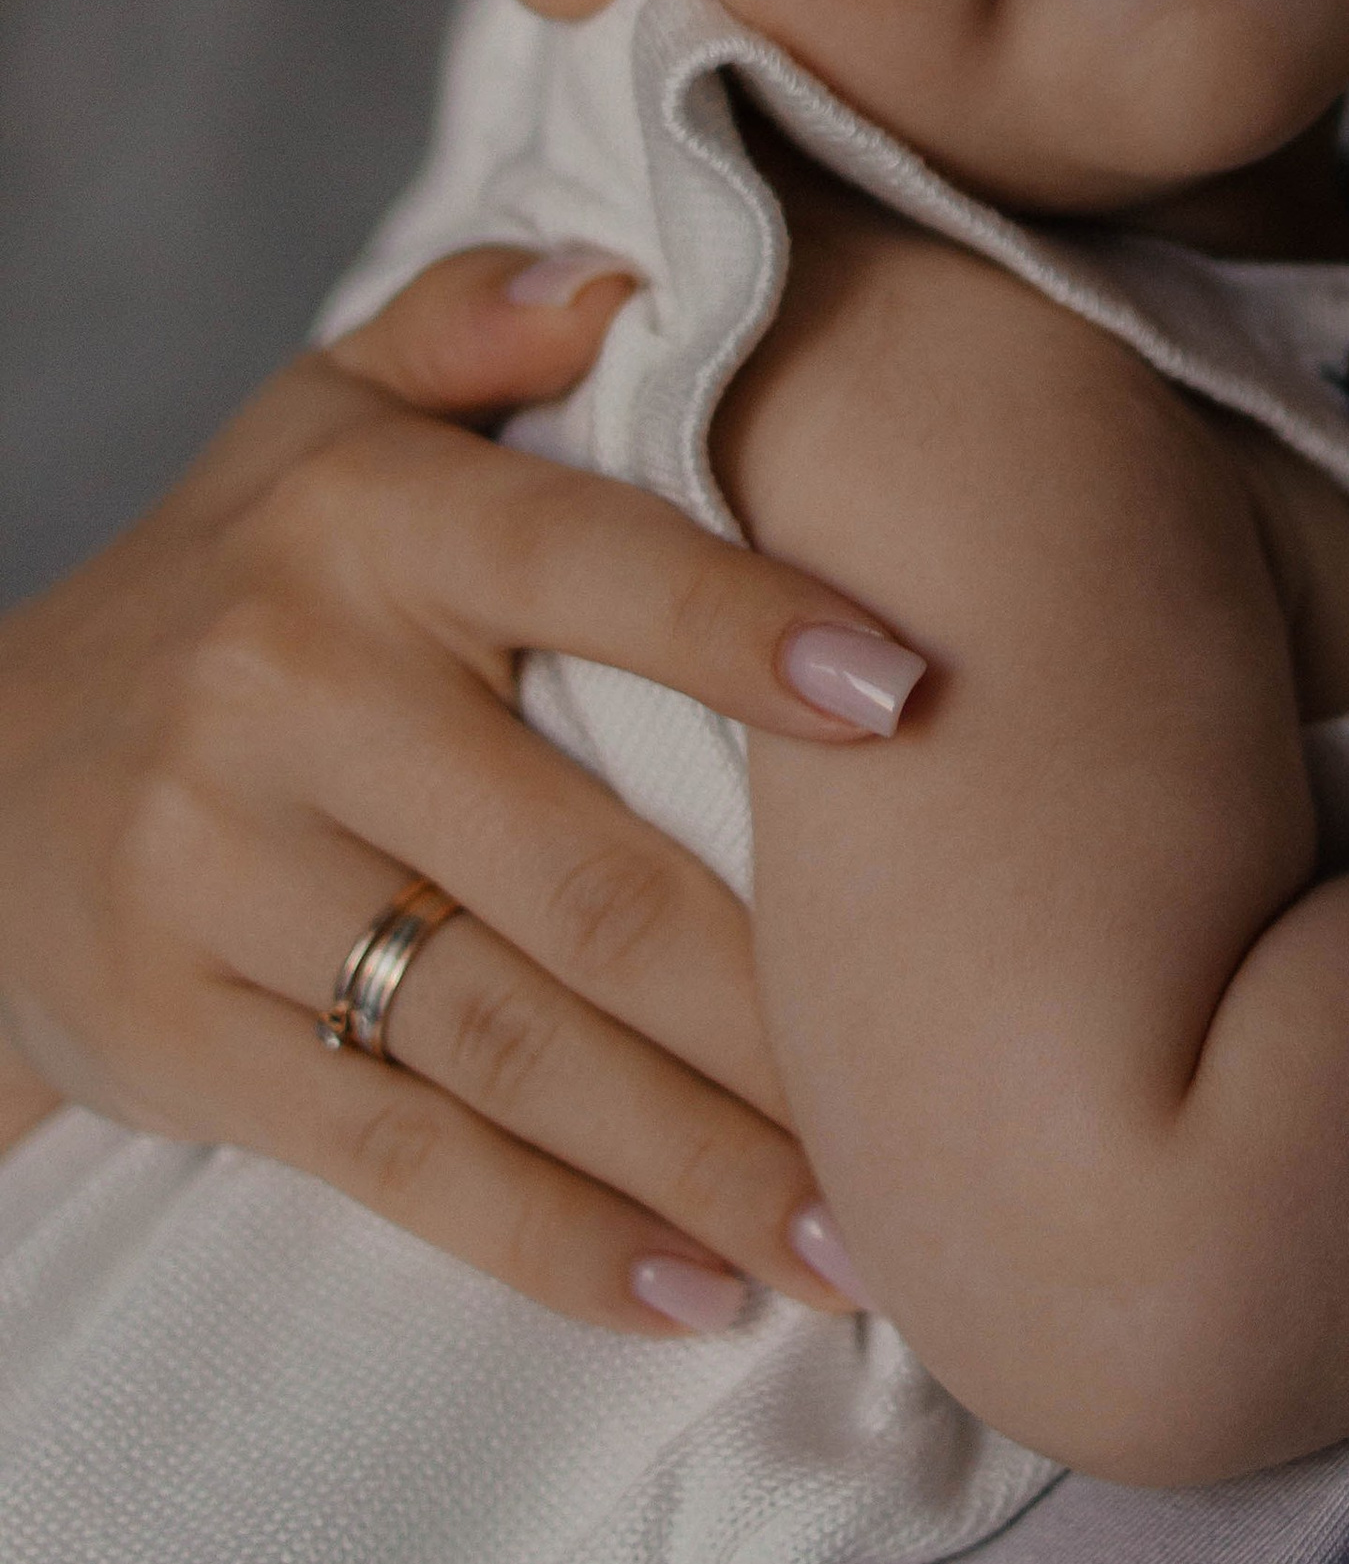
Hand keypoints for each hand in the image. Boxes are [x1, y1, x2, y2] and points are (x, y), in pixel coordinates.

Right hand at [0, 249, 919, 1329]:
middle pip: (583, 871)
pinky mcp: (180, 1038)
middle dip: (778, 1002)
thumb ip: (478, 322)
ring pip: (510, 1039)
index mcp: (365, 521)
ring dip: (702, 1153)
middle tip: (954, 1089)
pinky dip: (554, 1237)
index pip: (588, 564)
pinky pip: (398, 1156)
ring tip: (868, 1232)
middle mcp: (289, 690)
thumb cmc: (235, 578)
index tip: (913, 692)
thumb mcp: (324, 413)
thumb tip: (637, 269)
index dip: (749, 629)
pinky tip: (691, 1294)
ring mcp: (221, 877)